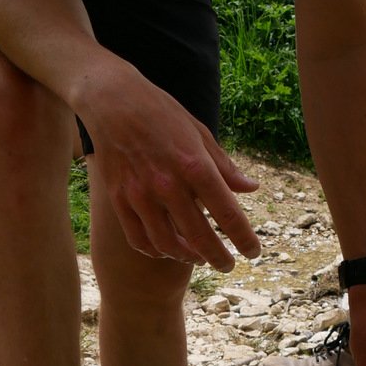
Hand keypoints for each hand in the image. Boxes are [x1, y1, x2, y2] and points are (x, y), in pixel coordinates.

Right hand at [83, 68, 260, 269]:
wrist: (112, 100)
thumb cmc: (161, 113)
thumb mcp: (200, 133)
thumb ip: (224, 166)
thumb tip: (251, 189)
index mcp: (194, 165)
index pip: (228, 214)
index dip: (244, 239)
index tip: (253, 252)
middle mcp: (168, 184)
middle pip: (200, 237)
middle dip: (219, 257)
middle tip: (228, 265)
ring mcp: (140, 194)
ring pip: (167, 244)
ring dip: (188, 256)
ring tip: (200, 258)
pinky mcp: (118, 198)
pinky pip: (139, 238)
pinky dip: (156, 250)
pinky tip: (168, 248)